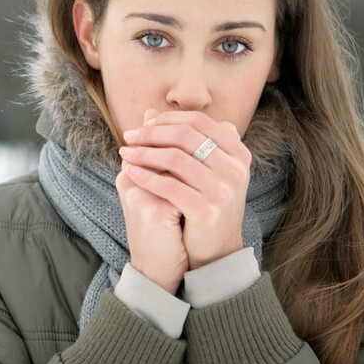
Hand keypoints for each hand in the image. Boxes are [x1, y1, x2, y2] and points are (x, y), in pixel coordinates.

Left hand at [119, 110, 251, 270]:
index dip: (168, 119)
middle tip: (128, 136)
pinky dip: (146, 176)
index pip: (199, 122)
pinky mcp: (207, 209)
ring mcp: (224, 189)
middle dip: (152, 133)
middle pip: (186, 136)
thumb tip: (148, 112)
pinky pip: (169, 186)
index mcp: (238, 152)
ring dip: (144, 153)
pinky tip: (130, 173)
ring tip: (125, 153)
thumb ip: (181, 142)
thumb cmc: (205, 205)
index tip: (144, 124)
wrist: (216, 251)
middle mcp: (236, 168)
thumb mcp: (201, 170)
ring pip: (175, 158)